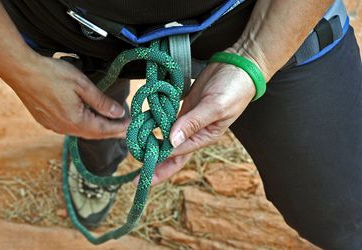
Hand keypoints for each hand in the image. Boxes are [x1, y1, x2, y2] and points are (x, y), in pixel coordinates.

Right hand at [10, 55, 128, 138]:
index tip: (132, 125)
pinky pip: (69, 128)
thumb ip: (101, 102)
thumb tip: (118, 113)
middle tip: (125, 131)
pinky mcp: (45, 121)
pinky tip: (87, 121)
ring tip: (110, 126)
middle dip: (111, 132)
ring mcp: (53, 126)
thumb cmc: (52, 74)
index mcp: (75, 121)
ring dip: (97, 129)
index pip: (104, 129)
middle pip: (93, 134)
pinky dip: (83, 126)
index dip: (119, 128)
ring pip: (81, 132)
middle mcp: (64, 128)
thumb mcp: (82, 85)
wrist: (20, 70)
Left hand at [147, 59, 257, 184]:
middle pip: (172, 154)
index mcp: (205, 137)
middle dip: (155, 167)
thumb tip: (172, 141)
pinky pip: (167, 121)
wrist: (238, 66)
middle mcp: (195, 132)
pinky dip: (155, 126)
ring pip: (167, 139)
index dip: (160, 163)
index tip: (143, 169)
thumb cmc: (233, 88)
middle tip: (136, 181)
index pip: (179, 155)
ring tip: (135, 155)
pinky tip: (143, 130)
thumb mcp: (215, 107)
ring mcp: (188, 120)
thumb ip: (193, 123)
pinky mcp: (184, 108)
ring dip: (152, 146)